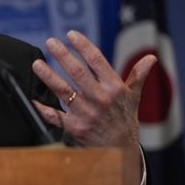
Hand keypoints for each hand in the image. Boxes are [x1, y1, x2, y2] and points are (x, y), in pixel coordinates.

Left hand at [31, 30, 155, 147]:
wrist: (120, 149)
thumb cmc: (125, 119)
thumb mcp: (134, 96)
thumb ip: (138, 75)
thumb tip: (151, 58)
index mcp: (114, 88)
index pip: (96, 61)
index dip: (83, 46)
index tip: (71, 35)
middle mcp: (99, 99)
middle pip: (77, 73)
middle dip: (62, 56)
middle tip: (50, 42)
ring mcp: (85, 113)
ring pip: (63, 91)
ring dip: (48, 76)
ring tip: (37, 64)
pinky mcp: (74, 127)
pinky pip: (54, 116)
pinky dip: (42, 108)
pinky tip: (33, 99)